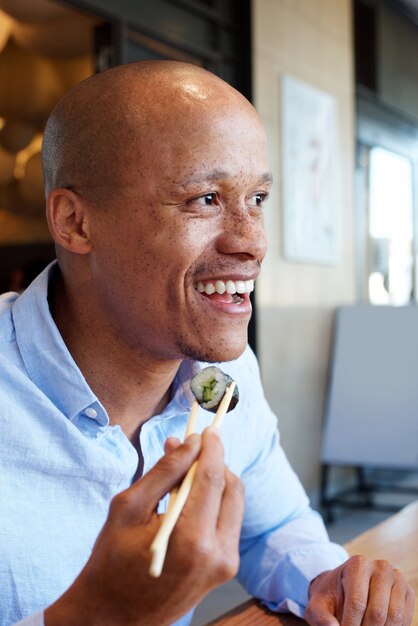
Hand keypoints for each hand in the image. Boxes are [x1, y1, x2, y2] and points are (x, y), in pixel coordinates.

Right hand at [44, 428, 243, 625]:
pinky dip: (214, 502)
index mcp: (192, 539)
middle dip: (215, 462)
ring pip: (234, 504)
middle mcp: (218, 554)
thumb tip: (189, 443)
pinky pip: (228, 522)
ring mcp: (225, 565)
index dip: (212, 448)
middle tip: (193, 448)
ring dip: (216, 481)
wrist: (113, 615)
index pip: (213, 478)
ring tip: (186, 474)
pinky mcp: (225, 569)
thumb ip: (164, 471)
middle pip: (232, 488)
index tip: (209, 428)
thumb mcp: (129, 507)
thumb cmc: (111, 561)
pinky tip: (190, 499)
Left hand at [305, 555, 414, 625]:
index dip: (351, 625)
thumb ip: (321, 618)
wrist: (345, 588)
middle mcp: (381, 567)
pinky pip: (405, 619)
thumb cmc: (331, 598)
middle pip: (377, 612)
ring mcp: (397, 578)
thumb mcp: (318, 606)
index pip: (357, 603)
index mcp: (358, 564)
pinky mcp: (407, 592)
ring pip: (394, 617)